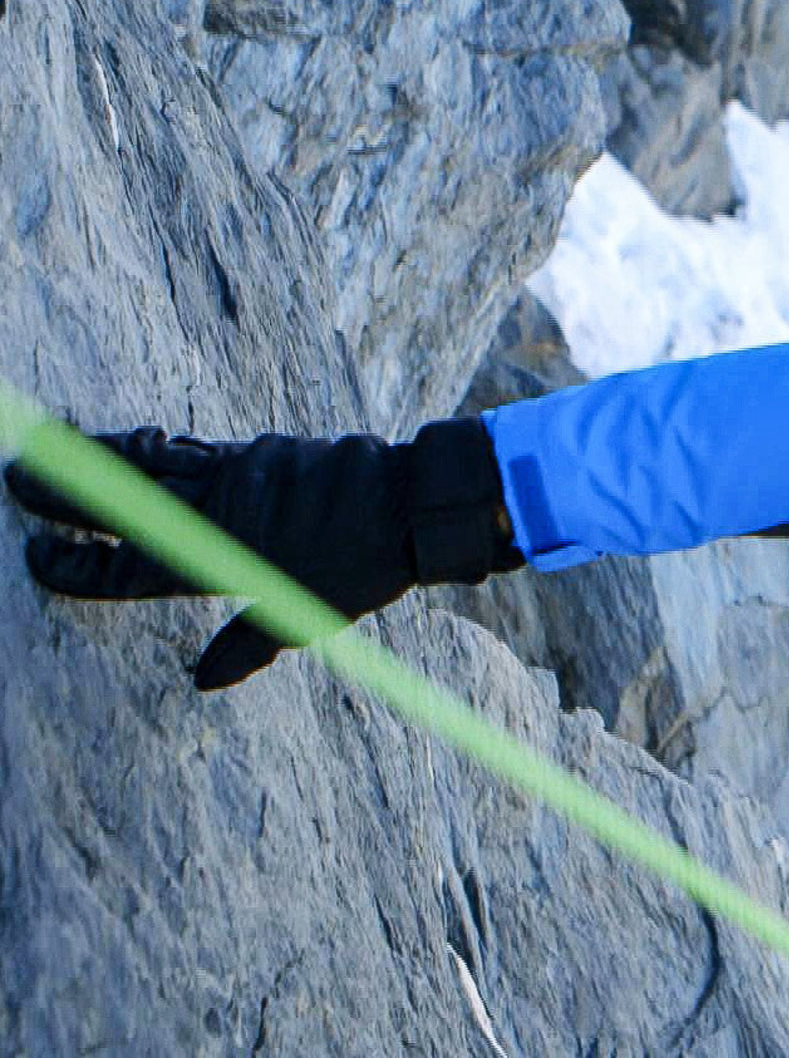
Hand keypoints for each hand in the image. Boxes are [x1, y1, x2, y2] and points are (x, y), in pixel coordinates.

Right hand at [4, 419, 520, 688]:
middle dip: (64, 492)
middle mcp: (217, 513)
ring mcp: (236, 474)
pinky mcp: (260, 449)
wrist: (412, 504)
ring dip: (103, 455)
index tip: (38, 560)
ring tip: (59, 446)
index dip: (78, 569)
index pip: (128, 571)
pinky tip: (145, 443)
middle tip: (16, 477)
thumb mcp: (305, 617)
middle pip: (122, 502)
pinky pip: (197, 447)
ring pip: (152, 461)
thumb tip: (201, 682)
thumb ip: (247, 645)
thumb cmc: (364, 567)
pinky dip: (161, 446)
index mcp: (218, 560)